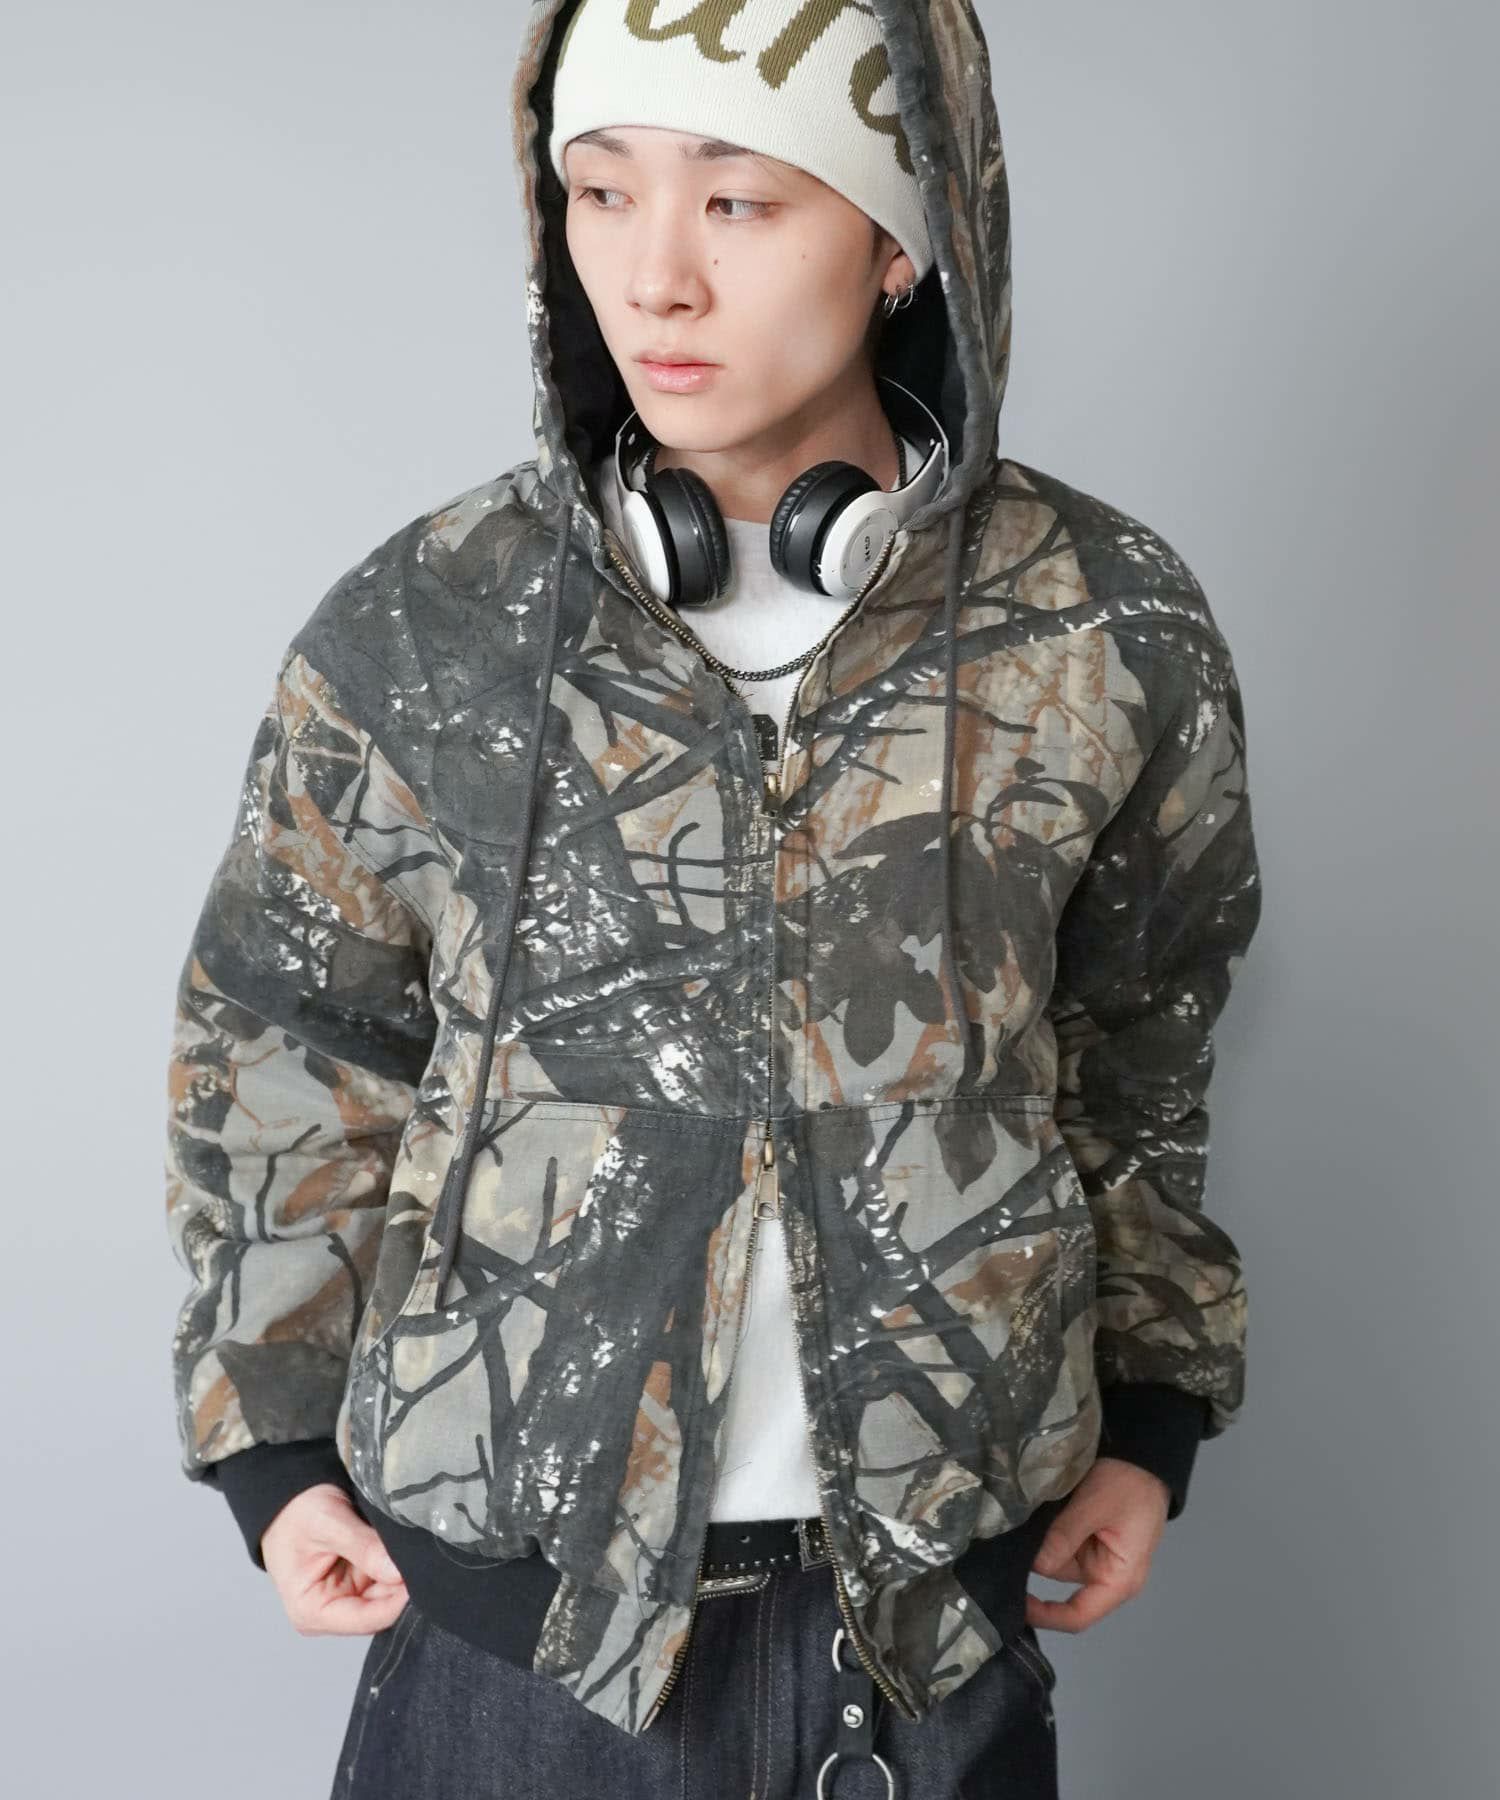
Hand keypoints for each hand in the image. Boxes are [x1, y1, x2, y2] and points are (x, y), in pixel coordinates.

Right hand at [261, 1483, 408, 1635]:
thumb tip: (397, 1572)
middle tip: (419, 1557)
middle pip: (381, 1609)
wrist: (288, 1496)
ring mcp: (346, 1597)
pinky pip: (386, 1580)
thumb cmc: (296, 1514)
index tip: (418, 1575)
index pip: (365, 1619)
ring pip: (387, 1595)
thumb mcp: (329, 1524)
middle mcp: (330, 1612)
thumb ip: (364, 1548)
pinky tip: (402, 1549)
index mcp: (312, 1611)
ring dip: (400, 1574)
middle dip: (401, 1586)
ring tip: (409, 1548)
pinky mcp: (358, 1582)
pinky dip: (395, 1565)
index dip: (397, 1601)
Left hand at [1025, 1457, 1169, 1634]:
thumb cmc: (1127, 1484)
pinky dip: (1045, 1530)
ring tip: (1017, 1521)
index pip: (1078, 1615)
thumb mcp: (1094, 1507)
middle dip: (1036, 1560)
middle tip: (1005, 1544)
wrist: (1143, 1453)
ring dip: (1039, 1541)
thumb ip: (1064, 1537)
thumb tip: (1035, 1565)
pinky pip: (1058, 1540)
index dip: (1045, 1615)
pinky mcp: (1085, 1536)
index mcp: (1118, 1580)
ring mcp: (1093, 1554)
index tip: (1014, 1603)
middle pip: (1059, 1578)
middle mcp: (1104, 1574)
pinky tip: (1027, 1518)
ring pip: (1053, 1556)